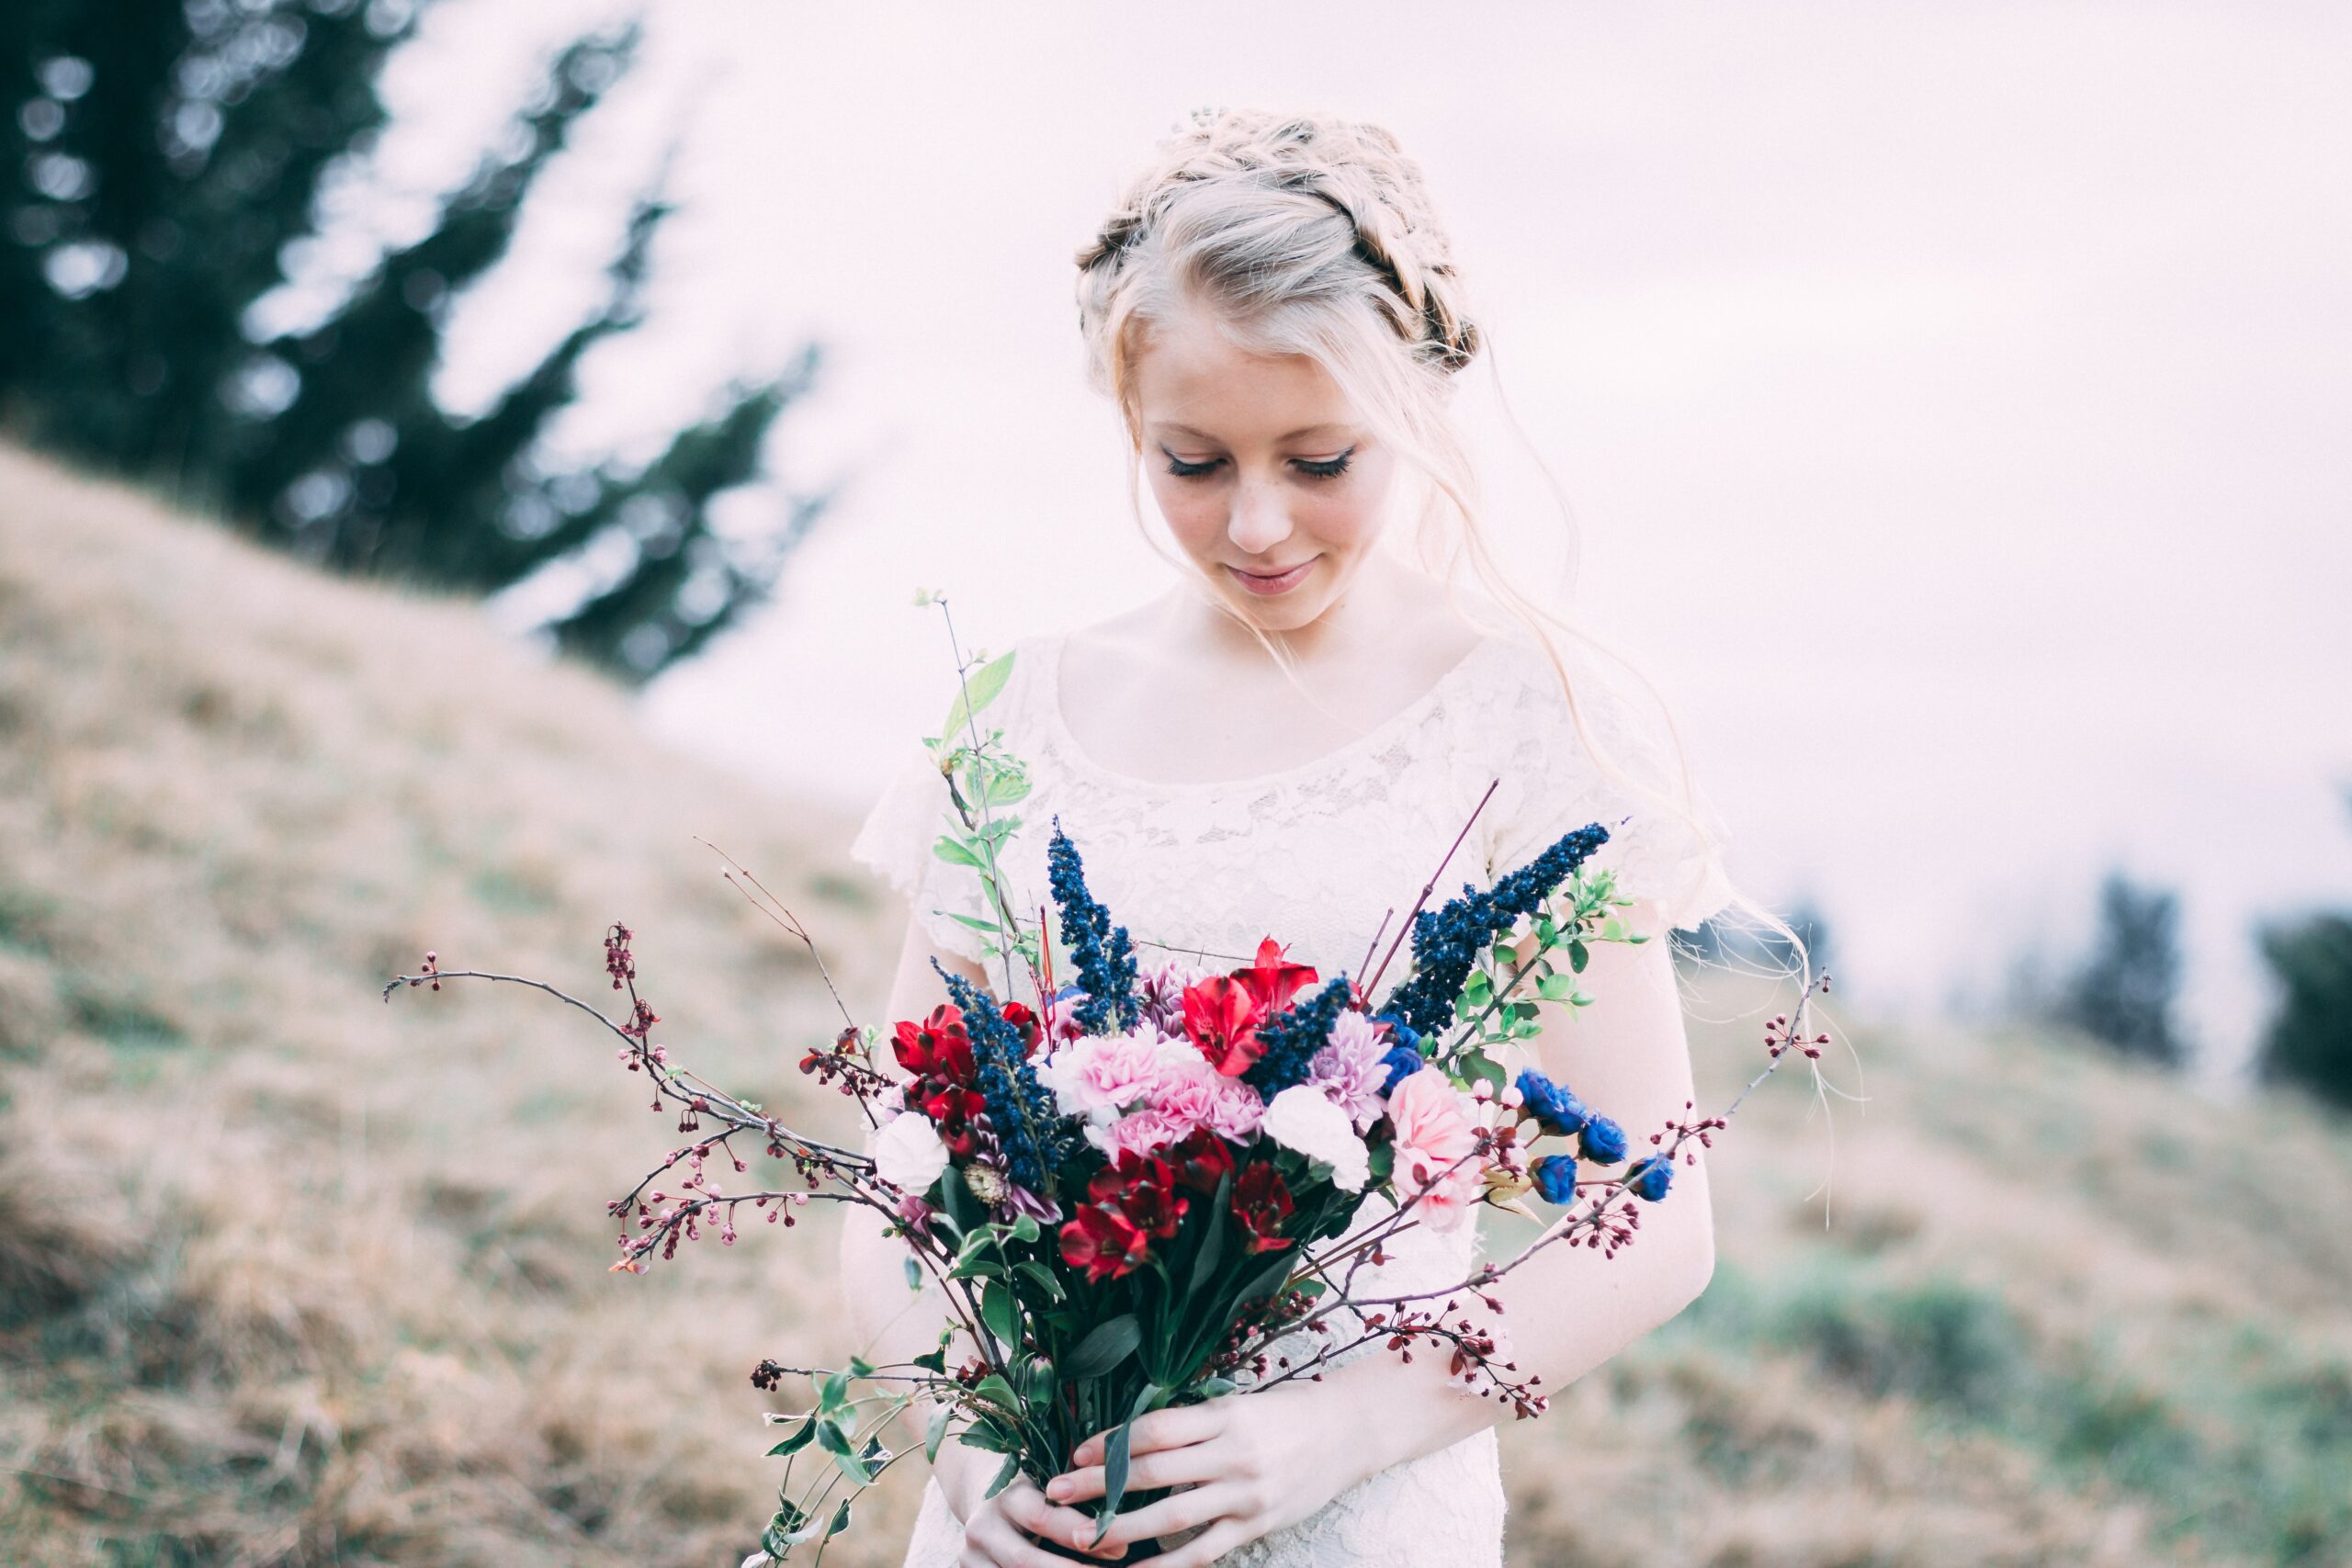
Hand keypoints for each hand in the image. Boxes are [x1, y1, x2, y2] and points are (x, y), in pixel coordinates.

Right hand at [935, 1437, 1131, 1565]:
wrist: (987, 1502)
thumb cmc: (1036, 1491)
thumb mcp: (1052, 1483)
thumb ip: (1079, 1492)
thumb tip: (1124, 1516)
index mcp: (1008, 1494)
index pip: (1043, 1517)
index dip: (1082, 1536)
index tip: (1120, 1548)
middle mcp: (982, 1526)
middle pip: (1025, 1561)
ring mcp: (970, 1556)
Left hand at [1044, 1386, 1366, 1565]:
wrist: (1348, 1432)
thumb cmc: (1287, 1412)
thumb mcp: (1239, 1403)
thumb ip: (1193, 1422)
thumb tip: (1133, 1437)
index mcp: (1224, 1415)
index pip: (1154, 1430)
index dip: (1110, 1442)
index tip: (1075, 1451)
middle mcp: (1232, 1454)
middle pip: (1153, 1471)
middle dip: (1099, 1483)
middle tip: (1057, 1492)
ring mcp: (1245, 1494)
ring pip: (1172, 1515)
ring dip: (1122, 1527)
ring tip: (1083, 1536)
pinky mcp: (1257, 1525)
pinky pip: (1204, 1550)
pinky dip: (1168, 1564)